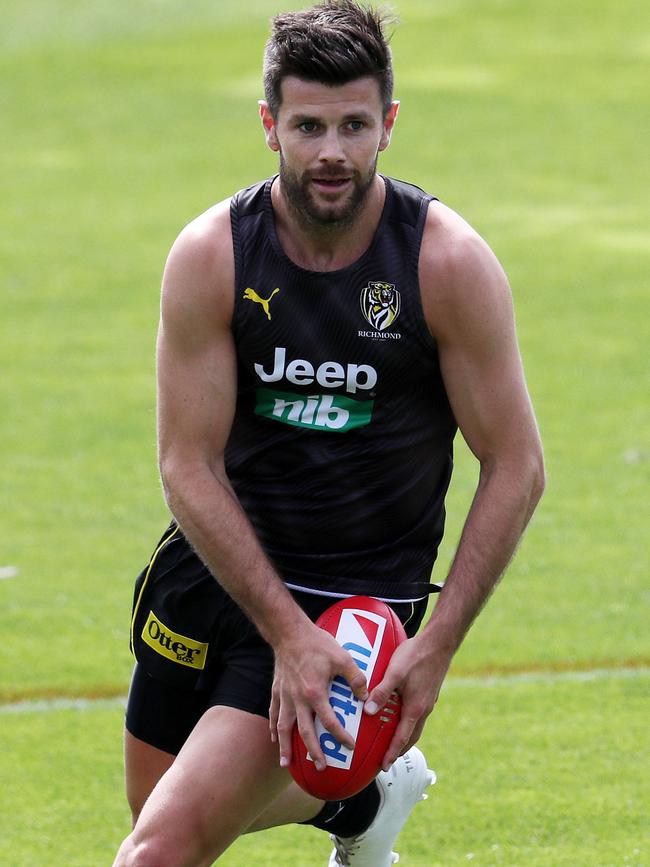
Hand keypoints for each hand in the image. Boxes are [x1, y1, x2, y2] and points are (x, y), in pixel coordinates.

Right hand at [270, 623, 368, 770]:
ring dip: (285, 747)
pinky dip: (273, 727)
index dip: (340, 736)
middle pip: (304, 731)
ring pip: (283, 727)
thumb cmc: (317, 643)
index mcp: (315, 693)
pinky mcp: (277, 689)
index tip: (350, 746)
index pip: (329, 722)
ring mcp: (285, 695)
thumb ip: (355, 678)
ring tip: (286, 764)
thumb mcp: (342, 657)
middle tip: (321, 767)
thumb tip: (366, 697)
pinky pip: (274, 712)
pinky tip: (274, 738)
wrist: (289, 632)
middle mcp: (298, 699)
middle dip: (313, 751)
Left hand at [364, 634, 450, 770]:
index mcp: (415, 708)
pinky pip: (418, 715)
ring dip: (405, 737)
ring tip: (393, 743)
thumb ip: (381, 692)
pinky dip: (409, 723)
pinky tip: (401, 716)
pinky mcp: (428, 693)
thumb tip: (368, 711)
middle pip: (411, 737)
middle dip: (399, 750)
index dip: (392, 753)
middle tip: (387, 760)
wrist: (439, 643)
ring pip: (416, 726)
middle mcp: (424, 709)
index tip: (384, 766)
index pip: (402, 738)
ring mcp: (428, 701)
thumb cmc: (416, 655)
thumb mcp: (395, 673)